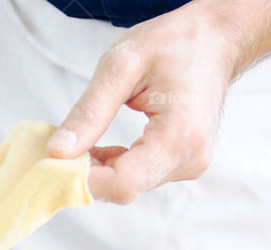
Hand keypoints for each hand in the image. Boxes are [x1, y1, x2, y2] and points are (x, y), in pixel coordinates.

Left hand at [47, 3, 238, 203]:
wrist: (215, 40)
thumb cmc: (175, 44)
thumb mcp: (122, 66)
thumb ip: (89, 112)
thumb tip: (58, 152)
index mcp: (180, 136)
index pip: (122, 183)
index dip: (83, 178)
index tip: (54, 160)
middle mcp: (189, 159)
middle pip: (123, 188)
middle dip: (86, 172)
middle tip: (62, 145)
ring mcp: (188, 165)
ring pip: (128, 186)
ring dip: (98, 169)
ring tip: (85, 137)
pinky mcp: (182, 164)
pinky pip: (137, 177)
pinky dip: (112, 166)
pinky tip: (101, 146)